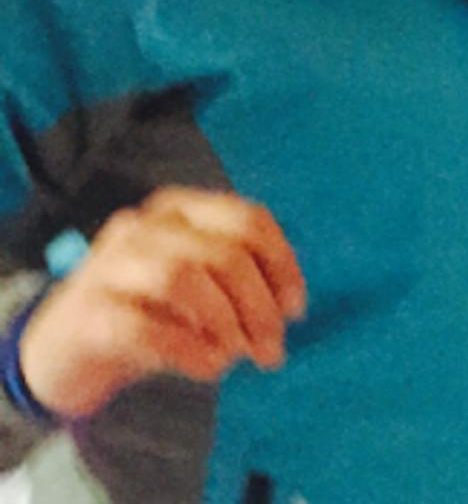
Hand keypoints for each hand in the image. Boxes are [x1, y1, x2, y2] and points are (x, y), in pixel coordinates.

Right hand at [18, 189, 305, 419]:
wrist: (63, 352)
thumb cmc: (145, 313)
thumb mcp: (200, 290)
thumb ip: (241, 288)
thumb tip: (285, 313)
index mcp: (180, 209)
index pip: (248, 219)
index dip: (281, 265)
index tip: (294, 311)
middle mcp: (143, 226)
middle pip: (223, 252)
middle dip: (259, 305)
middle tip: (272, 350)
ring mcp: (108, 264)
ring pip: (183, 277)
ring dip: (224, 322)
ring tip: (236, 356)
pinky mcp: (85, 312)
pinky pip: (144, 326)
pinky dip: (187, 349)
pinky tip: (207, 367)